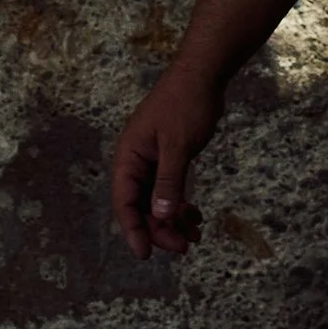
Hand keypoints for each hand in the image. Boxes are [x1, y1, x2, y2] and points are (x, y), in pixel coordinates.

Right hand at [110, 65, 219, 257]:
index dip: (133, 229)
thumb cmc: (186, 104)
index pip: (124, 200)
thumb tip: (161, 217)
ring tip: (194, 236)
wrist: (203, 74)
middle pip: (141, 205)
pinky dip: (181, 205)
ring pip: (157, 200)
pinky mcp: (169, 158)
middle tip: (183, 247)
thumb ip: (169, 182)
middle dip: (160, 229)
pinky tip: (196, 216)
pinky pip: (169, 189)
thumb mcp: (178, 146)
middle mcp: (136, 160)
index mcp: (129, 156)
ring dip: (173, 220)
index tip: (146, 254)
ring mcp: (152, 159)